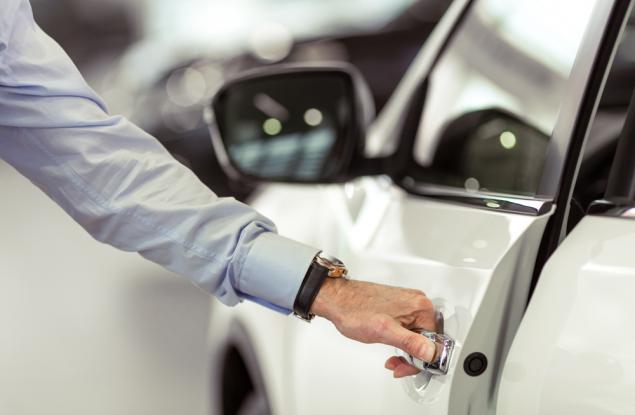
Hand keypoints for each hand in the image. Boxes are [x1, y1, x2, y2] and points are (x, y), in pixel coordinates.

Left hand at [311, 278, 436, 377]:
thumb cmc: (355, 310)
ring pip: (418, 335)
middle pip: (428, 338)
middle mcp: (418, 302)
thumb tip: (432, 353)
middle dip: (413, 357)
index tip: (407, 367)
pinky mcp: (400, 305)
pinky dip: (401, 340)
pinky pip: (409, 327)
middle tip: (396, 365)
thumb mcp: (385, 333)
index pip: (436, 341)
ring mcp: (408, 303)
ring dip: (406, 350)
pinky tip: (390, 344)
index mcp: (421, 307)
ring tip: (392, 358)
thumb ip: (411, 343)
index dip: (422, 359)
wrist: (337, 299)